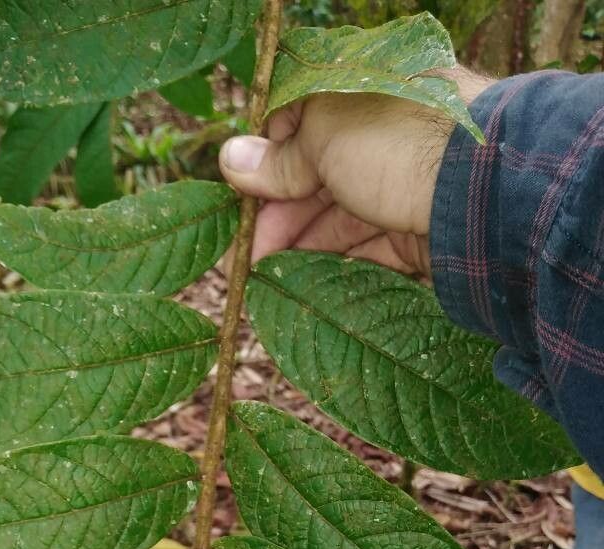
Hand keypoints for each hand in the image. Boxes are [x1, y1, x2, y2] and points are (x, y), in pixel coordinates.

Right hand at [219, 69, 491, 279]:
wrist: (483, 192)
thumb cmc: (399, 144)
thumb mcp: (325, 138)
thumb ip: (280, 157)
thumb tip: (231, 160)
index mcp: (360, 96)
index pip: (296, 126)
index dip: (263, 163)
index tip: (238, 199)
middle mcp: (380, 138)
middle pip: (313, 178)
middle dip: (275, 216)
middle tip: (244, 256)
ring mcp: (399, 186)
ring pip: (335, 219)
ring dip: (298, 247)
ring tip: (264, 278)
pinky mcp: (414, 232)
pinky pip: (364, 251)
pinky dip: (332, 267)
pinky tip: (301, 285)